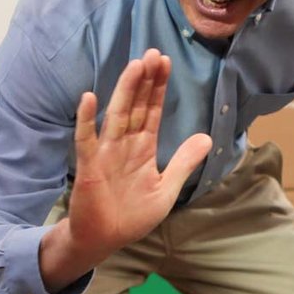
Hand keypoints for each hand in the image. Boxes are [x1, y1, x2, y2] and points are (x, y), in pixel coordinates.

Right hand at [62, 49, 212, 263]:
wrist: (105, 240)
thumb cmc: (132, 216)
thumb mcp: (166, 189)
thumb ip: (183, 163)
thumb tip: (208, 138)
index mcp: (142, 148)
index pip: (152, 111)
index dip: (158, 88)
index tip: (165, 63)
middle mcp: (124, 144)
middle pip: (136, 106)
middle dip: (145, 81)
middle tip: (153, 53)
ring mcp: (105, 153)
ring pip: (116, 116)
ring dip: (124, 91)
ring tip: (135, 66)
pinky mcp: (89, 167)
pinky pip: (86, 140)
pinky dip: (86, 120)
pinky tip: (89, 98)